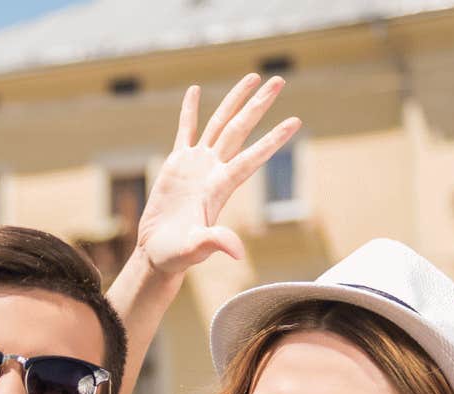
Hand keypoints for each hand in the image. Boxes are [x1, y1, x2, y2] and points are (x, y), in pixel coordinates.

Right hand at [138, 75, 301, 274]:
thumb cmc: (177, 255)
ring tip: (253, 77)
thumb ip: (215, 243)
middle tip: (279, 80)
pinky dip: (190, 111)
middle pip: (240, 130)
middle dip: (259, 105)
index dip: (272, 140)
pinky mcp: (178, 164)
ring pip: (219, 124)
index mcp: (220, 187)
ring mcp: (197, 165)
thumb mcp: (195, 249)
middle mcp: (213, 171)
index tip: (294, 122)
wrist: (159, 252)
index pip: (251, 158)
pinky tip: (195, 90)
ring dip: (235, 100)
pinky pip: (186, 130)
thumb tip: (237, 252)